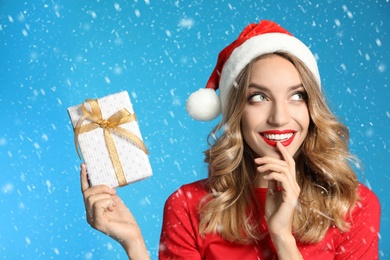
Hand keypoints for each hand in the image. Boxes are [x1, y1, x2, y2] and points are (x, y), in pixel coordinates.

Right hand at [80, 164, 149, 259]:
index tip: (84, 165)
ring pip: (92, 198)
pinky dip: (107, 203)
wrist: (132, 233)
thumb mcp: (114, 200)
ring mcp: (91, 220)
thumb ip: (106, 193)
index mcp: (91, 208)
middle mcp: (88, 214)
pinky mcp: (97, 223)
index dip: (84, 177)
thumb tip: (102, 182)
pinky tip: (113, 208)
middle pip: (88, 192)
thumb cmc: (124, 218)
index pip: (85, 191)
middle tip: (114, 191)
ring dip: (106, 197)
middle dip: (101, 188)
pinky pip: (98, 205)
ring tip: (114, 204)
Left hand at [255, 142, 301, 258]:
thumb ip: (273, 182)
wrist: (277, 228)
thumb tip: (268, 171)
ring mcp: (294, 190)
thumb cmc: (275, 213)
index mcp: (291, 184)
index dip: (284, 153)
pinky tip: (264, 176)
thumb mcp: (272, 193)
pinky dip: (273, 174)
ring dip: (269, 165)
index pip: (289, 164)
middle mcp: (295, 185)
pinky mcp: (290, 196)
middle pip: (286, 164)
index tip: (276, 144)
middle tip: (257, 159)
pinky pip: (283, 179)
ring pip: (284, 169)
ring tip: (258, 168)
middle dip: (271, 158)